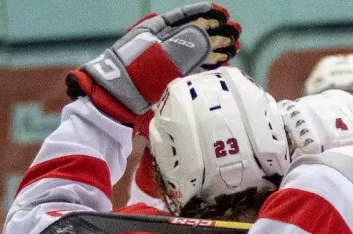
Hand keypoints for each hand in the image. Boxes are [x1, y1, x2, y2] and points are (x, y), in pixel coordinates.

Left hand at [67, 3, 241, 123]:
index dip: (204, 13)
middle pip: (194, 33)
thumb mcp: (162, 54)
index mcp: (156, 30)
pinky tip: (223, 64)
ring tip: (235, 47)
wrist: (116, 100)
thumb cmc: (135, 73)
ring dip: (216, 49)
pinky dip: (209, 65)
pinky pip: (193, 68)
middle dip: (216, 31)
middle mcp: (162, 44)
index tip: (222, 13)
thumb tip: (209, 37)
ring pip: (196, 51)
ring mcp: (165, 62)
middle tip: (237, 31)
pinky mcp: (168, 79)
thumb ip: (187, 44)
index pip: (184, 16)